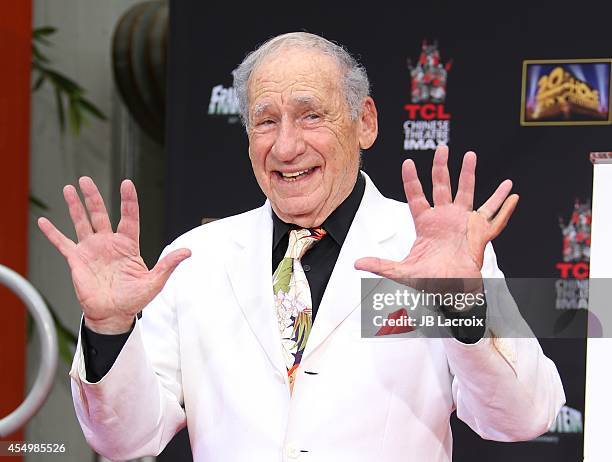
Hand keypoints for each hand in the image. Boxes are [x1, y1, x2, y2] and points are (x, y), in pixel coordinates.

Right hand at [38, 177, 190, 333]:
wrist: (113, 315)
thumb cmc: (134, 299)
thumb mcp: (155, 281)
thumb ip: (168, 264)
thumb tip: (187, 252)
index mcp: (128, 245)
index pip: (129, 218)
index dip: (128, 201)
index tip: (127, 184)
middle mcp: (109, 243)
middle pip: (100, 214)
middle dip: (93, 197)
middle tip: (86, 180)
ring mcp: (92, 250)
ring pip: (82, 222)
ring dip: (75, 206)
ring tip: (69, 189)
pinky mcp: (77, 261)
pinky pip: (63, 243)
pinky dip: (53, 233)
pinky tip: (44, 222)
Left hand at [355, 146, 517, 291]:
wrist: (452, 294)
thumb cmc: (429, 282)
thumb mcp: (402, 272)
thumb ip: (380, 265)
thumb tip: (355, 264)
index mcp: (427, 225)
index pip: (417, 197)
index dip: (412, 180)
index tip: (408, 163)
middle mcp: (445, 220)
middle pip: (442, 187)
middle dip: (442, 168)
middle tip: (442, 148)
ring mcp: (464, 225)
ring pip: (468, 194)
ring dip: (469, 175)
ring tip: (471, 156)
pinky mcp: (481, 235)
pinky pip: (495, 219)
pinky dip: (504, 208)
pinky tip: (512, 194)